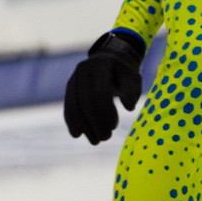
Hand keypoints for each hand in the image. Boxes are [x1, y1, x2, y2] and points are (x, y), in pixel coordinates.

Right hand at [63, 29, 147, 143]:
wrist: (108, 59)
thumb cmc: (124, 74)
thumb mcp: (133, 79)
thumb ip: (132, 92)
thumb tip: (128, 107)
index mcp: (101, 66)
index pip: (99, 92)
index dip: (106, 112)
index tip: (114, 126)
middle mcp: (83, 71)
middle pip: (85, 101)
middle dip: (95, 123)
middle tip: (106, 138)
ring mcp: (74, 79)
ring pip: (74, 106)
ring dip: (84, 126)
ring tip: (95, 141)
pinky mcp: (69, 88)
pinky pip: (68, 106)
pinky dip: (72, 122)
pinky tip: (77, 135)